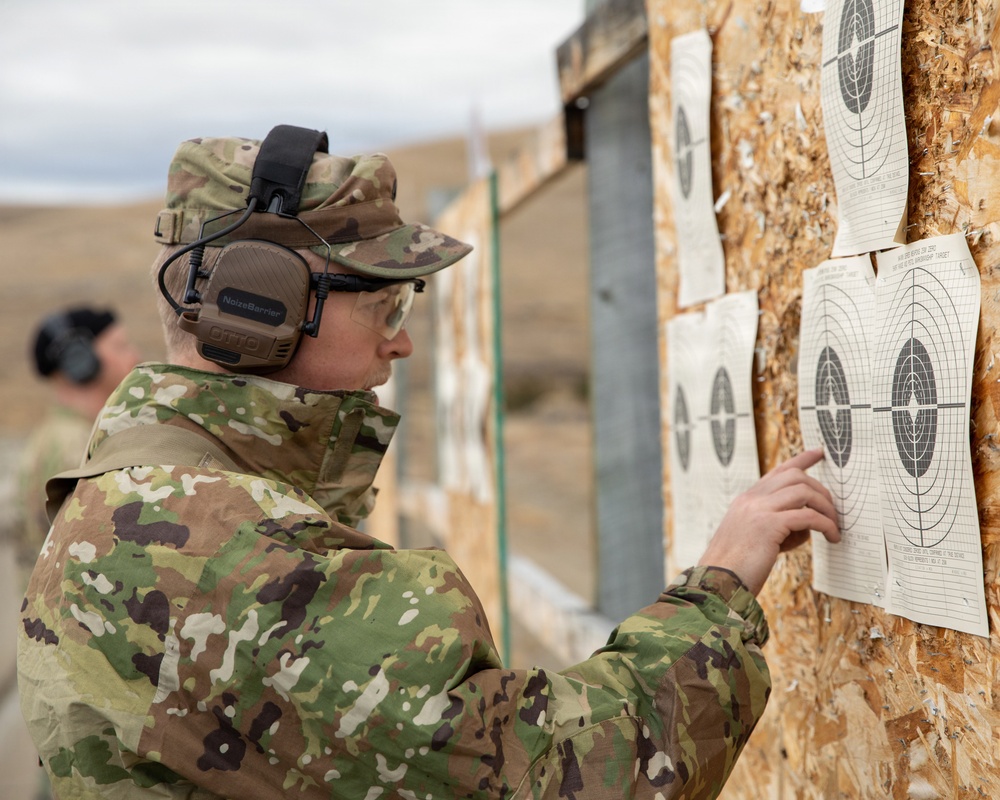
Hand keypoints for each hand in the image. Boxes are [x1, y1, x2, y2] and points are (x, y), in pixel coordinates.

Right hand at [697, 448, 839, 594]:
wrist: (717, 581)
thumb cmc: (736, 567)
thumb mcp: (752, 537)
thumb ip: (773, 524)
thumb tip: (804, 526)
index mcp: (747, 500)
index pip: (778, 471)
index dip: (801, 459)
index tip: (819, 453)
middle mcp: (752, 499)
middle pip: (795, 476)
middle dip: (821, 490)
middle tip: (833, 511)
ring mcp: (758, 509)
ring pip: (804, 491)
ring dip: (826, 508)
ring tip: (834, 527)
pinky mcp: (769, 525)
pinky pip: (808, 516)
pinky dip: (825, 524)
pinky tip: (831, 537)